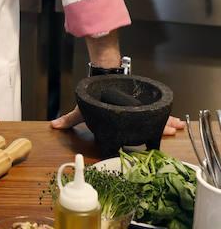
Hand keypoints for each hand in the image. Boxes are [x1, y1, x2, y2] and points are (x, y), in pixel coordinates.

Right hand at [51, 106, 185, 136]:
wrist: (102, 80)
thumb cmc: (95, 99)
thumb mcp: (82, 111)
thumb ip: (69, 119)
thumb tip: (52, 125)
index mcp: (117, 127)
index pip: (129, 138)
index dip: (140, 143)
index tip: (149, 148)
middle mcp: (129, 123)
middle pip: (146, 130)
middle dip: (158, 133)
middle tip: (170, 134)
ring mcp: (138, 114)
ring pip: (154, 122)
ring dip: (165, 125)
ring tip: (176, 128)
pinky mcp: (143, 105)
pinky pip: (157, 111)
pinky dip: (166, 116)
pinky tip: (176, 120)